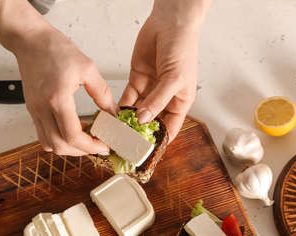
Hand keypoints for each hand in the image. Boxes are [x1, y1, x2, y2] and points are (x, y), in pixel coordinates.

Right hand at [15, 27, 116, 155]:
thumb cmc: (55, 49)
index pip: (72, 136)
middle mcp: (42, 108)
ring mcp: (34, 111)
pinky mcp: (32, 110)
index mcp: (57, 98)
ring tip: (85, 139)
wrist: (30, 40)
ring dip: (68, 147)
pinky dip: (59, 139)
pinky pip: (43, 135)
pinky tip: (72, 129)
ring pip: (49, 144)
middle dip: (81, 151)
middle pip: (59, 146)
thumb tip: (112, 113)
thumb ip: (102, 94)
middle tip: (97, 146)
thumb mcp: (87, 68)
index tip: (103, 146)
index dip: (90, 146)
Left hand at [119, 0, 210, 141]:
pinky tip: (113, 116)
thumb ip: (157, 101)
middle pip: (150, 122)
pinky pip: (127, 98)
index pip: (169, 128)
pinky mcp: (137, 80)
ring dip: (127, 121)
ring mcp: (150, 90)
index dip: (158, 141)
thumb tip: (143, 119)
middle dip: (139, 133)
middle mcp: (164, 98)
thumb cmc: (183, 48)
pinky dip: (120, 107)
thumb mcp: (174, 79)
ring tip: (116, 132)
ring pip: (136, 111)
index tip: (145, 152)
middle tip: (125, 144)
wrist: (170, 23)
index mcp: (180, 101)